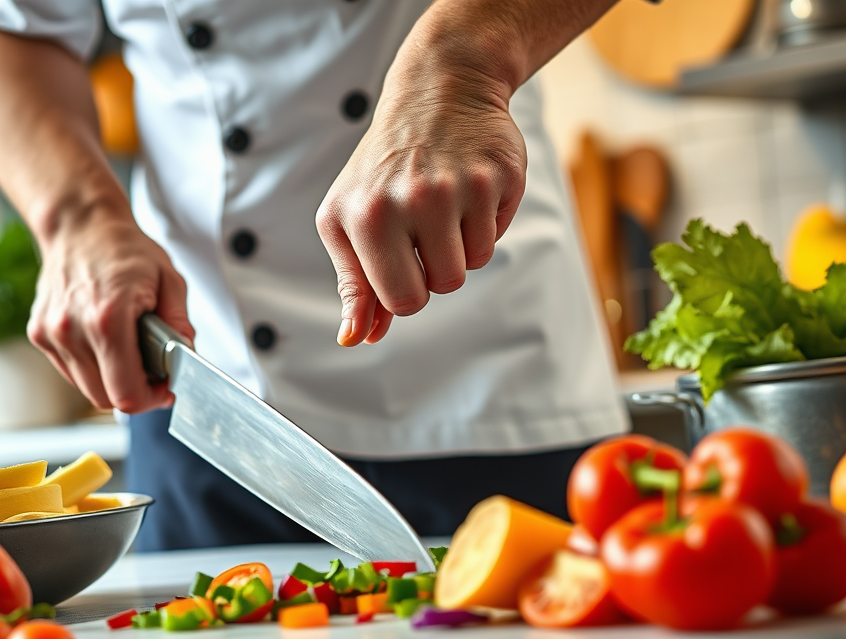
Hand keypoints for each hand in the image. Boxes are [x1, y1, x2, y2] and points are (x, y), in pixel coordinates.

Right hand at [27, 215, 194, 412]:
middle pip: (106, 399)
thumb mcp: (168, 279)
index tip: (164, 388)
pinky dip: (92, 367)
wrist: (78, 226)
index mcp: (108, 318)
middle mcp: (72, 330)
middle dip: (134, 393)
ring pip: (87, 389)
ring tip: (129, 354)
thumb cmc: (123, 249)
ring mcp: (51, 334)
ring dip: (112, 381)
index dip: (151, 399)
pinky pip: (71, 372)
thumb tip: (185, 357)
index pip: (126, 393)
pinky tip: (105, 343)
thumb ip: (179, 323)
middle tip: (152, 374)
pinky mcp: (39, 334)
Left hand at [316, 19, 526, 346]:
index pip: (402, 300)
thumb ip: (355, 284)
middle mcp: (409, 198)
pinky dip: (485, 223)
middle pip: (444, 285)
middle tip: (425, 232)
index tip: (401, 262)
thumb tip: (356, 337)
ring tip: (446, 206)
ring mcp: (456, 185)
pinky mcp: (496, 175)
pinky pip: (496, 235)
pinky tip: (468, 189)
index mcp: (365, 216)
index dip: (406, 291)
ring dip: (461, 246)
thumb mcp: (349, 221)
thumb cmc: (384, 168)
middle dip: (437, 272)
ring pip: (473, 264)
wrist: (437, 94)